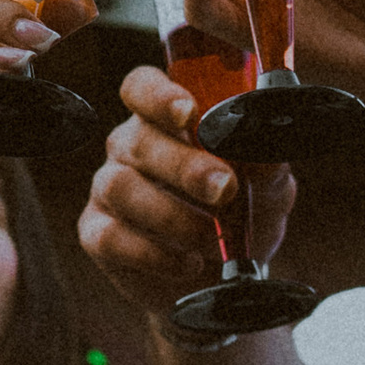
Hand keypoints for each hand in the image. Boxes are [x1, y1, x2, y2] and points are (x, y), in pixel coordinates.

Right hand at [80, 65, 298, 317]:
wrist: (225, 277)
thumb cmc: (242, 215)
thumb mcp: (267, 189)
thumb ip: (266, 166)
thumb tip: (263, 147)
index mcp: (167, 120)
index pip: (142, 87)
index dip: (159, 95)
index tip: (189, 113)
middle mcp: (130, 147)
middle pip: (138, 139)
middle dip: (184, 165)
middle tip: (224, 189)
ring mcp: (108, 188)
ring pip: (121, 187)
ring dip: (172, 215)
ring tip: (213, 240)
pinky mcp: (97, 234)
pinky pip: (110, 237)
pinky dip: (153, 254)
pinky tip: (187, 263)